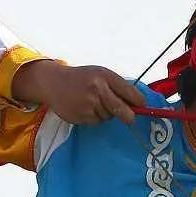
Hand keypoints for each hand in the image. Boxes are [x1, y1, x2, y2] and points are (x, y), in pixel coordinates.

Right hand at [13, 60, 146, 124]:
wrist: (53, 82)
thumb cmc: (83, 78)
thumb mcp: (100, 74)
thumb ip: (118, 87)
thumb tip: (140, 104)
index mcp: (105, 76)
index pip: (130, 93)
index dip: (139, 103)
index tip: (142, 106)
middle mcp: (97, 89)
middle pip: (122, 110)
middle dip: (128, 116)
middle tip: (129, 118)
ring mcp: (88, 104)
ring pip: (109, 117)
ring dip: (106, 114)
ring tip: (93, 102)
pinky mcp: (81, 116)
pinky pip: (96, 122)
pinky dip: (94, 118)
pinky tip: (85, 108)